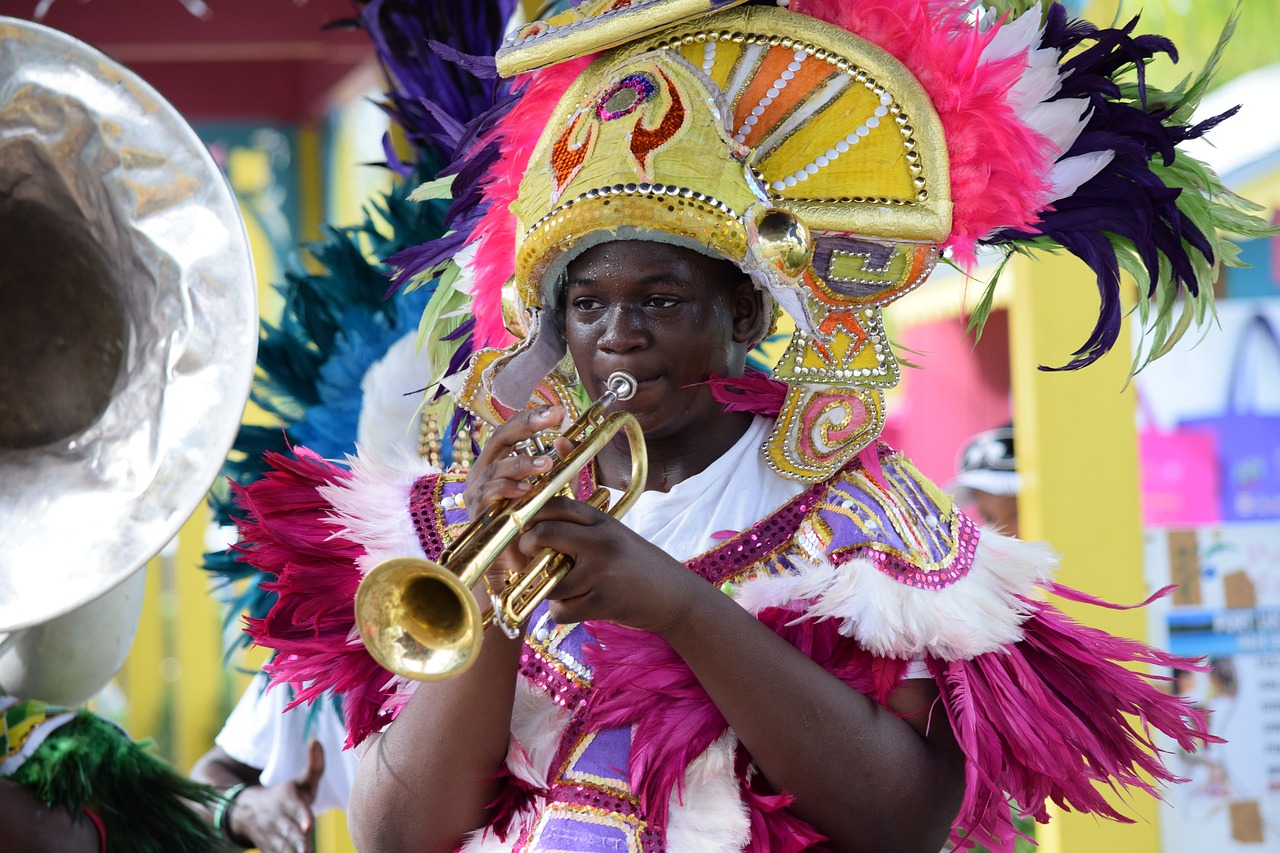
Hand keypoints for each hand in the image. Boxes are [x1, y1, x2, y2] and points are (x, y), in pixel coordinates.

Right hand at [227, 739, 323, 852]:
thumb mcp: (300, 781)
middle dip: (297, 840)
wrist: (247, 811)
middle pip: (288, 831)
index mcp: (286, 799)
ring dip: (290, 852)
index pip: (295, 808)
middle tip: (306, 850)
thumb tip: (316, 739)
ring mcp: (271, 835)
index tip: (309, 825)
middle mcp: (277, 818)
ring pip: (279, 847)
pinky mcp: (267, 849)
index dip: (301, 816)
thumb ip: (314, 765)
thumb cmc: (287, 797)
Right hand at [462, 405, 572, 588]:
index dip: (531, 418)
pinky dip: (509, 489)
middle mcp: (484, 471)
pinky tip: (528, 490)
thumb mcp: (552, 492)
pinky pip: (490, 494)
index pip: (512, 432)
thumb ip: (561, 468)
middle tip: (550, 419)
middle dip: (525, 426)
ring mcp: (477, 491)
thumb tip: (568, 439)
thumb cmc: (530, 525)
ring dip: (522, 463)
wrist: (514, 565)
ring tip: (546, 463)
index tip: (557, 411)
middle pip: (499, 438)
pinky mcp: (476, 513)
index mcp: (499, 461)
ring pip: (496, 466)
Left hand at [517, 496, 699, 633]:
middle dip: (526, 548)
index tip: (526, 528)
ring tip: (566, 590)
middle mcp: (601, 542)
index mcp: (603, 522)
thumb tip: (540, 509)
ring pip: (548, 582)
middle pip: (543, 535)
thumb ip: (581, 527)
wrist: (676, 597)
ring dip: (548, 590)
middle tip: (530, 558)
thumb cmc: (639, 566)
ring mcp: (601, 572)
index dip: (532, 515)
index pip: (557, 505)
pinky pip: (560, 610)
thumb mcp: (614, 535)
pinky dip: (561, 613)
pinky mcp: (602, 602)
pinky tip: (577, 606)